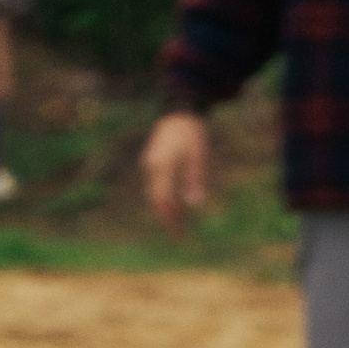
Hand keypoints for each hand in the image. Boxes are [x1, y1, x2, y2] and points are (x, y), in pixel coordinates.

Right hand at [143, 109, 209, 228]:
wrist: (180, 110)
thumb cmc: (191, 132)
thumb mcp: (198, 155)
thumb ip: (195, 179)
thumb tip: (195, 204)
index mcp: (161, 165)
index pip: (163, 199)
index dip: (171, 219)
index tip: (181, 235)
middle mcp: (151, 166)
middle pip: (156, 200)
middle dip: (168, 219)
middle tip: (180, 237)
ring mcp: (150, 164)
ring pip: (155, 194)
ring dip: (166, 211)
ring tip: (180, 226)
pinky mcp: (153, 162)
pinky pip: (157, 186)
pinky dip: (166, 199)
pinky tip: (176, 208)